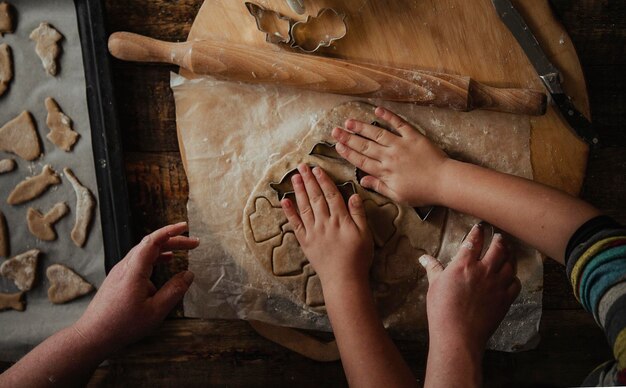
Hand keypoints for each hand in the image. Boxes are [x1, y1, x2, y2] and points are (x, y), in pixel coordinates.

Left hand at [74, 222, 198, 352]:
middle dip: (173, 240)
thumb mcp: (155, 311)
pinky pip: (139, 262)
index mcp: (134, 270)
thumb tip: (189, 274)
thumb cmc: (123, 325)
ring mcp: (120, 272)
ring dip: (164, 250)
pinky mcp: (118, 279)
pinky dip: (155, 258)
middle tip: (194, 244)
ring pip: (144, 252)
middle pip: (150, 244)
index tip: (186, 227)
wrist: (93, 336)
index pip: (153, 241)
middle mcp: (125, 266)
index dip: (170, 231)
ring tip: (180, 252)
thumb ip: (174, 291)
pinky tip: (164, 264)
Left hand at [280, 164, 373, 286]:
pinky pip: (295, 224)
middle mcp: (324, 222)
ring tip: (294, 177)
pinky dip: (289, 212)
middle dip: (308, 180)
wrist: (344, 279)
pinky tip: (284, 201)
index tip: (317, 168)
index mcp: (340, 219)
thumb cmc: (358, 257)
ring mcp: (313, 232)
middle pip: (315, 197)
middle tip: (302, 166)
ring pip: (304, 206)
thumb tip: (354, 194)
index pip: (330, 194)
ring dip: (299, 191)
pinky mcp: (305, 241)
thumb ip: (358, 214)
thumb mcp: (365, 234)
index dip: (323, 180)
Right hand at [332, 106, 448, 206]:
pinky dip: (388, 116)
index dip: (347, 153)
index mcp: (385, 172)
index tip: (337, 146)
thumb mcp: (398, 196)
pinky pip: (398, 124)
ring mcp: (401, 145)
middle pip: (364, 146)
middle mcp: (389, 157)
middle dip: (348, 138)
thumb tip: (362, 180)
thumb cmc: (422, 192)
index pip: (361, 160)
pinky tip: (377, 111)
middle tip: (335, 131)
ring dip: (361, 127)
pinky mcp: (413, 137)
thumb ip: (379, 187)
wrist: (444, 181)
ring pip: (376, 134)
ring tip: (349, 121)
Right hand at [420, 224, 520, 354]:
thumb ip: (433, 269)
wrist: (459, 334)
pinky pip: (515, 283)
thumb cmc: (442, 310)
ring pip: (510, 263)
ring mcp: (497, 284)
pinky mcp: (505, 299)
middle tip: (498, 236)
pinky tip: (511, 276)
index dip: (477, 232)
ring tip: (508, 252)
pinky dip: (514, 277)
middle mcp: (483, 270)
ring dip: (509, 255)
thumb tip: (424, 258)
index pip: (473, 241)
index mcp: (464, 264)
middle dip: (499, 239)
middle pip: (497, 248)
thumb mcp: (434, 286)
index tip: (479, 227)